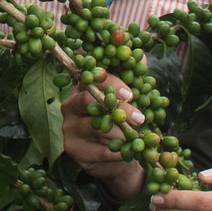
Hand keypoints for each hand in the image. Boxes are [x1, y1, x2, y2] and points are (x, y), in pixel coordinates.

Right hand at [62, 79, 144, 202]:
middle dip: (118, 110)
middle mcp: (70, 104)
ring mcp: (68, 126)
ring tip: (138, 137)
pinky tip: (129, 152)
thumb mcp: (126, 97)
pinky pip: (98, 151)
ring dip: (121, 134)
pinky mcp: (72, 148)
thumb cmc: (119, 120)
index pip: (91, 78)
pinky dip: (117, 152)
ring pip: (95, 128)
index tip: (130, 94)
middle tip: (140, 118)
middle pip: (90, 102)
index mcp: (82, 87)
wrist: (113, 154)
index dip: (110, 84)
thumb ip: (132, 76)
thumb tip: (142, 56)